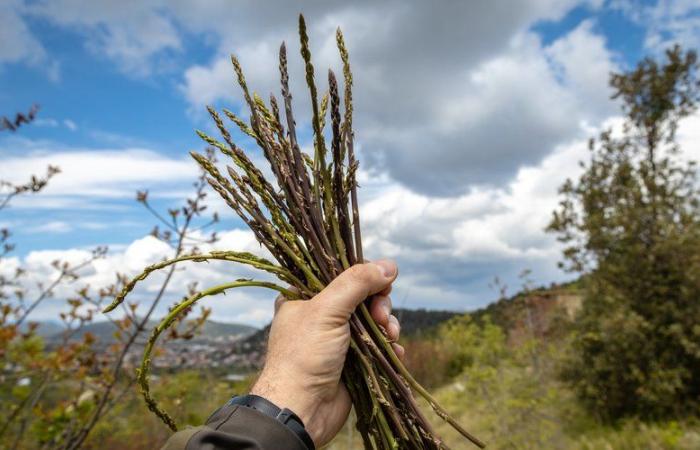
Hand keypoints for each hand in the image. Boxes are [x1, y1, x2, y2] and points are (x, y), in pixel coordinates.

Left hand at [250, 260, 403, 446]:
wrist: (301, 409)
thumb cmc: (304, 355)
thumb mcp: (327, 309)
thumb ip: (357, 282)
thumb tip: (390, 265)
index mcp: (305, 296)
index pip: (341, 272)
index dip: (365, 275)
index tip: (381, 282)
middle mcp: (322, 314)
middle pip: (363, 295)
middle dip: (379, 304)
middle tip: (380, 317)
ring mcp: (338, 338)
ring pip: (374, 320)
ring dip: (388, 325)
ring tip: (389, 336)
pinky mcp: (353, 360)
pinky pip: (379, 345)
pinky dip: (389, 347)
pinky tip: (394, 351)